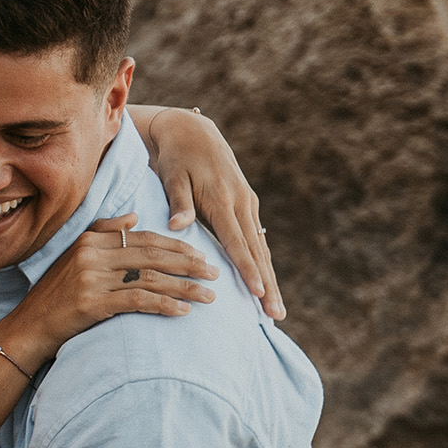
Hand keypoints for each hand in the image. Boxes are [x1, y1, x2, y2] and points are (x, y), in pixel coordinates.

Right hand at [0, 212, 217, 371]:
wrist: (29, 327)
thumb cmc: (54, 295)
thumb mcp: (74, 256)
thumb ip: (104, 232)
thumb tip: (135, 216)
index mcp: (90, 241)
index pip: (142, 238)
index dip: (175, 246)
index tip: (200, 254)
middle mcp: (91, 255)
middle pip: (151, 255)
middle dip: (187, 263)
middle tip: (214, 272)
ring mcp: (91, 279)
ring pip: (149, 278)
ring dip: (184, 288)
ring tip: (209, 296)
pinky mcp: (92, 304)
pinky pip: (137, 301)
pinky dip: (164, 305)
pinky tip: (183, 311)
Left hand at [145, 109, 283, 320]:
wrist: (194, 132)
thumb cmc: (176, 157)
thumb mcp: (172, 175)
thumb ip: (178, 202)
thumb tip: (177, 225)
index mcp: (222, 199)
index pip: (236, 241)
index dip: (247, 268)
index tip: (257, 293)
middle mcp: (241, 203)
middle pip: (256, 251)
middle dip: (267, 285)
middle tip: (276, 315)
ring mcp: (247, 204)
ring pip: (261, 248)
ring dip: (269, 279)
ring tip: (275, 310)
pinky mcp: (247, 205)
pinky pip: (256, 239)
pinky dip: (262, 263)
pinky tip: (266, 285)